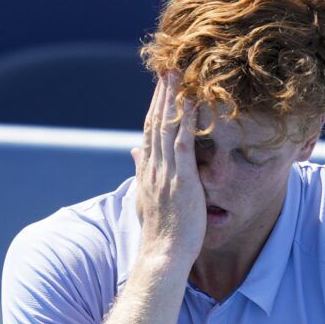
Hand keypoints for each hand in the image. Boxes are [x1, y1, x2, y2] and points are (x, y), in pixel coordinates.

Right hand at [132, 73, 206, 266]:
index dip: (153, 108)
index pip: (148, 133)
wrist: (162, 255)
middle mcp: (153, 168)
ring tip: (177, 74)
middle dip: (160, 95)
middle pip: (155, 123)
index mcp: (147, 173)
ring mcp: (166, 172)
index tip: (159, 88)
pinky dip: (186, 121)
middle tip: (166, 68)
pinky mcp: (181, 179)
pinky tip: (191, 102)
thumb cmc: (160, 234)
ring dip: (171, 99)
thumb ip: (141, 174)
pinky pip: (184, 144)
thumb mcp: (146, 199)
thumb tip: (133, 153)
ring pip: (167, 127)